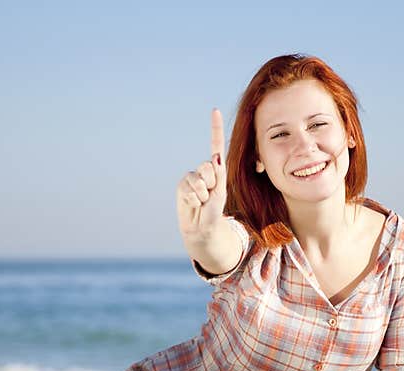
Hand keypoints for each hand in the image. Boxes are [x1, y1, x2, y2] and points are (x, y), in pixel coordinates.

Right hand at [176, 107, 227, 240]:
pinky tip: (193, 204)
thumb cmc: (214, 210)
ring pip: (199, 179)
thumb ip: (219, 175)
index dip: (214, 128)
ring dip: (203, 194)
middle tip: (210, 196)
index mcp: (216, 169)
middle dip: (211, 183)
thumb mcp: (221, 191)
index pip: (215, 145)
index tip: (214, 110)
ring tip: (202, 201)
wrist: (202, 227)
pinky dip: (194, 199)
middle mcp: (203, 170)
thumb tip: (215, 157)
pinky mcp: (181, 186)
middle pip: (208, 166)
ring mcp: (191, 177)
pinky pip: (189, 189)